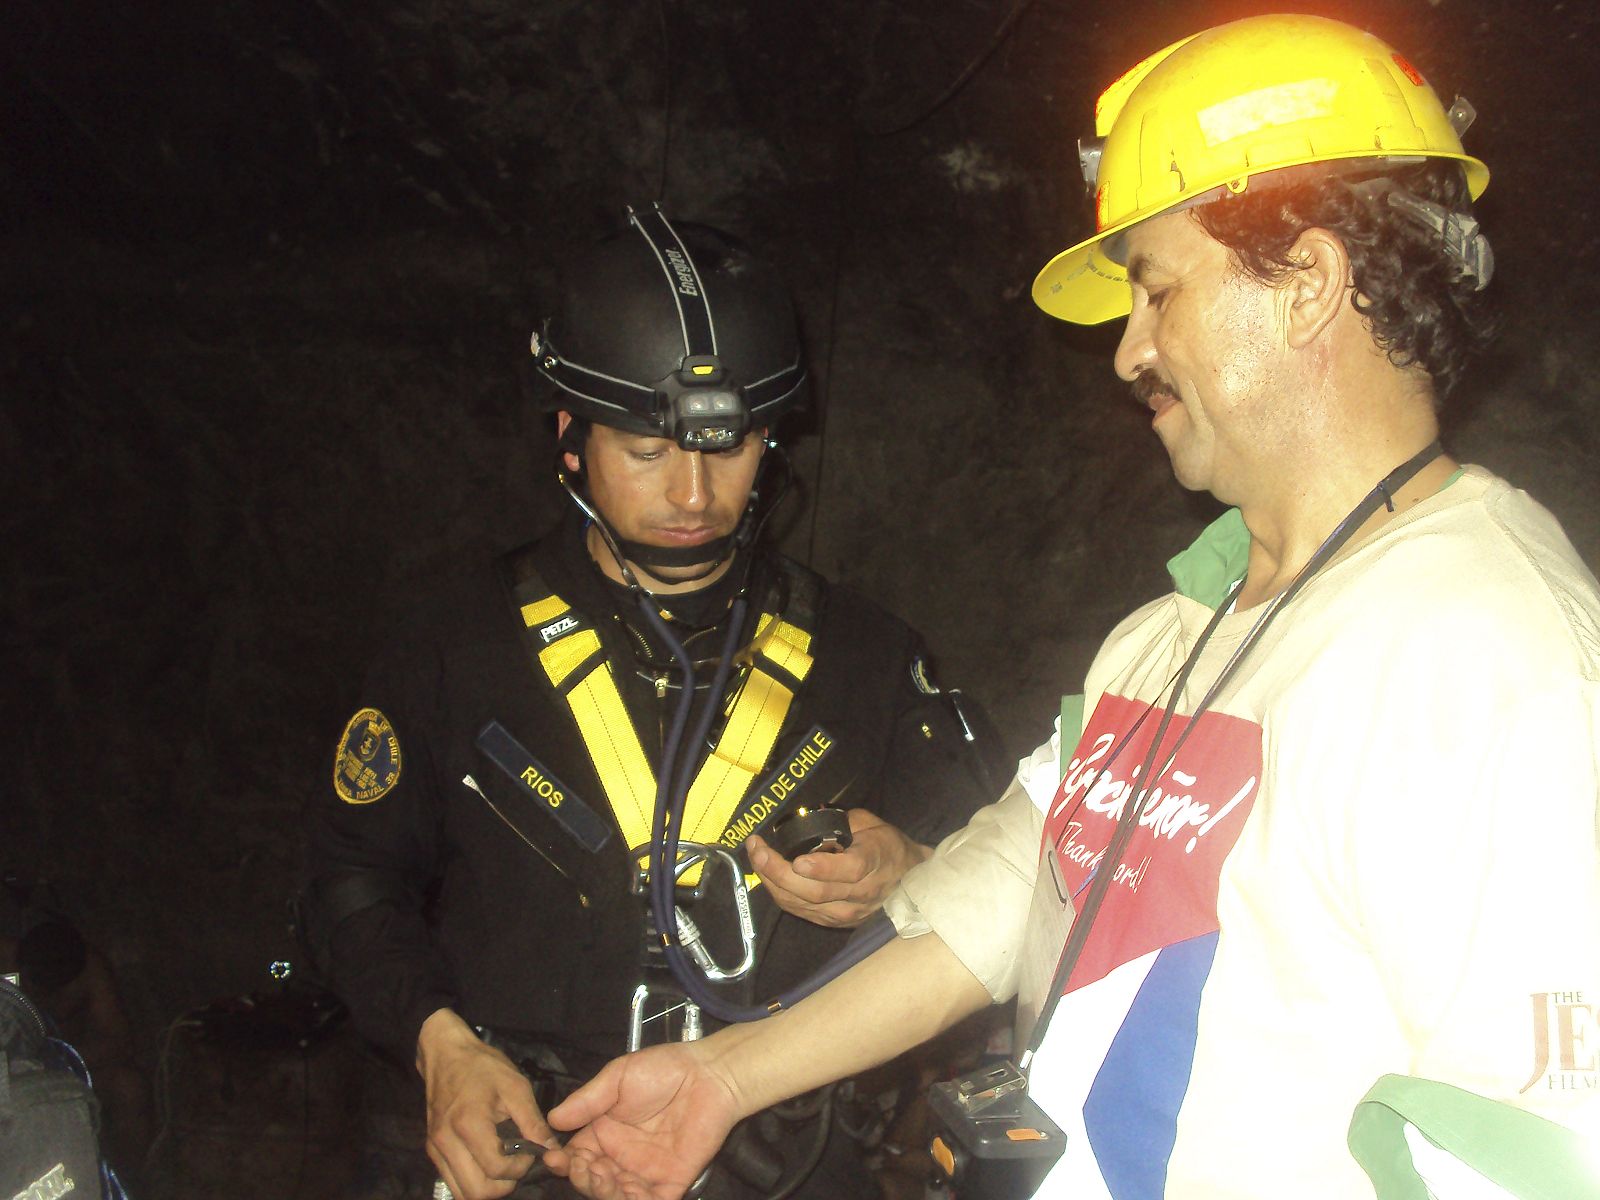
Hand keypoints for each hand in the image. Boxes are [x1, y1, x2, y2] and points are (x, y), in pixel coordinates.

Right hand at [416, 1008, 554, 1199]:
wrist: (446, 1054)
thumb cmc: (483, 1066)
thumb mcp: (515, 1086)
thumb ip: (533, 1122)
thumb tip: (551, 1149)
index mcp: (469, 1124)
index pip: (496, 1168)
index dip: (520, 1167)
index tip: (530, 1151)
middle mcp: (446, 1143)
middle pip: (477, 1192)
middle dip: (504, 1185)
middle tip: (517, 1165)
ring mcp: (435, 1150)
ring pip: (463, 1194)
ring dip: (487, 1188)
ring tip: (503, 1167)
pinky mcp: (432, 1152)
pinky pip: (453, 1183)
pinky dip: (473, 1183)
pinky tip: (487, 1165)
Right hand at [545, 1042, 740, 1199]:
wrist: (710, 1076)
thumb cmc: (663, 1070)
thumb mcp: (617, 1077)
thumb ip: (587, 1101)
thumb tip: (552, 1119)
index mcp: (604, 1132)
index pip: (576, 1156)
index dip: (563, 1161)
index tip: (554, 1158)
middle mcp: (621, 1156)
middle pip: (591, 1180)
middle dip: (582, 1179)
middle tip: (583, 1167)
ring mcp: (645, 1172)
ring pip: (614, 1196)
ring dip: (601, 1193)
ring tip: (600, 1176)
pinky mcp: (670, 1183)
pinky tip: (623, 1194)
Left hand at [746, 808, 930, 927]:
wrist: (909, 880)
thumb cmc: (887, 846)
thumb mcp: (871, 823)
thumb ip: (842, 823)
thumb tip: (809, 825)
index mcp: (872, 863)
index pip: (847, 871)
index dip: (821, 868)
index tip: (797, 860)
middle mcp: (859, 894)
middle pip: (815, 892)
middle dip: (779, 872)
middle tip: (757, 849)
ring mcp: (847, 913)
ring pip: (803, 904)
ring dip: (772, 882)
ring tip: (756, 857)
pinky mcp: (835, 923)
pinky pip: (801, 911)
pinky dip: (780, 894)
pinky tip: (768, 876)